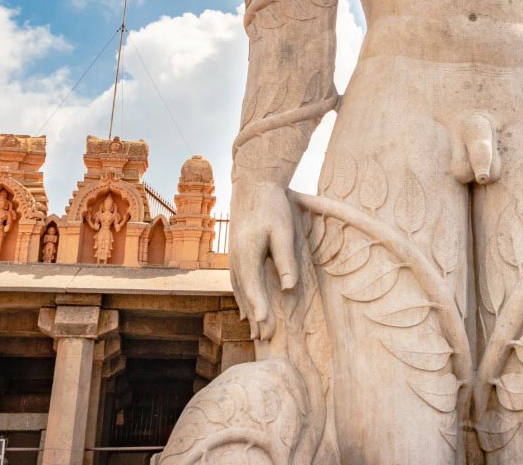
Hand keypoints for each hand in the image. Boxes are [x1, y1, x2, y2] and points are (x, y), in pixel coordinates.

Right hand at [228, 184, 297, 341]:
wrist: (253, 183)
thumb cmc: (271, 205)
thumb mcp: (283, 231)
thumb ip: (285, 260)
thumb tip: (289, 288)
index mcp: (247, 256)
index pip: (254, 291)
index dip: (261, 312)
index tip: (267, 329)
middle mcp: (236, 260)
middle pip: (246, 295)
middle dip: (255, 317)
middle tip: (265, 339)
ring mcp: (233, 256)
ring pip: (240, 290)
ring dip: (248, 311)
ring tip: (255, 331)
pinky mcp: (236, 252)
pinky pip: (238, 282)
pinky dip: (243, 297)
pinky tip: (245, 307)